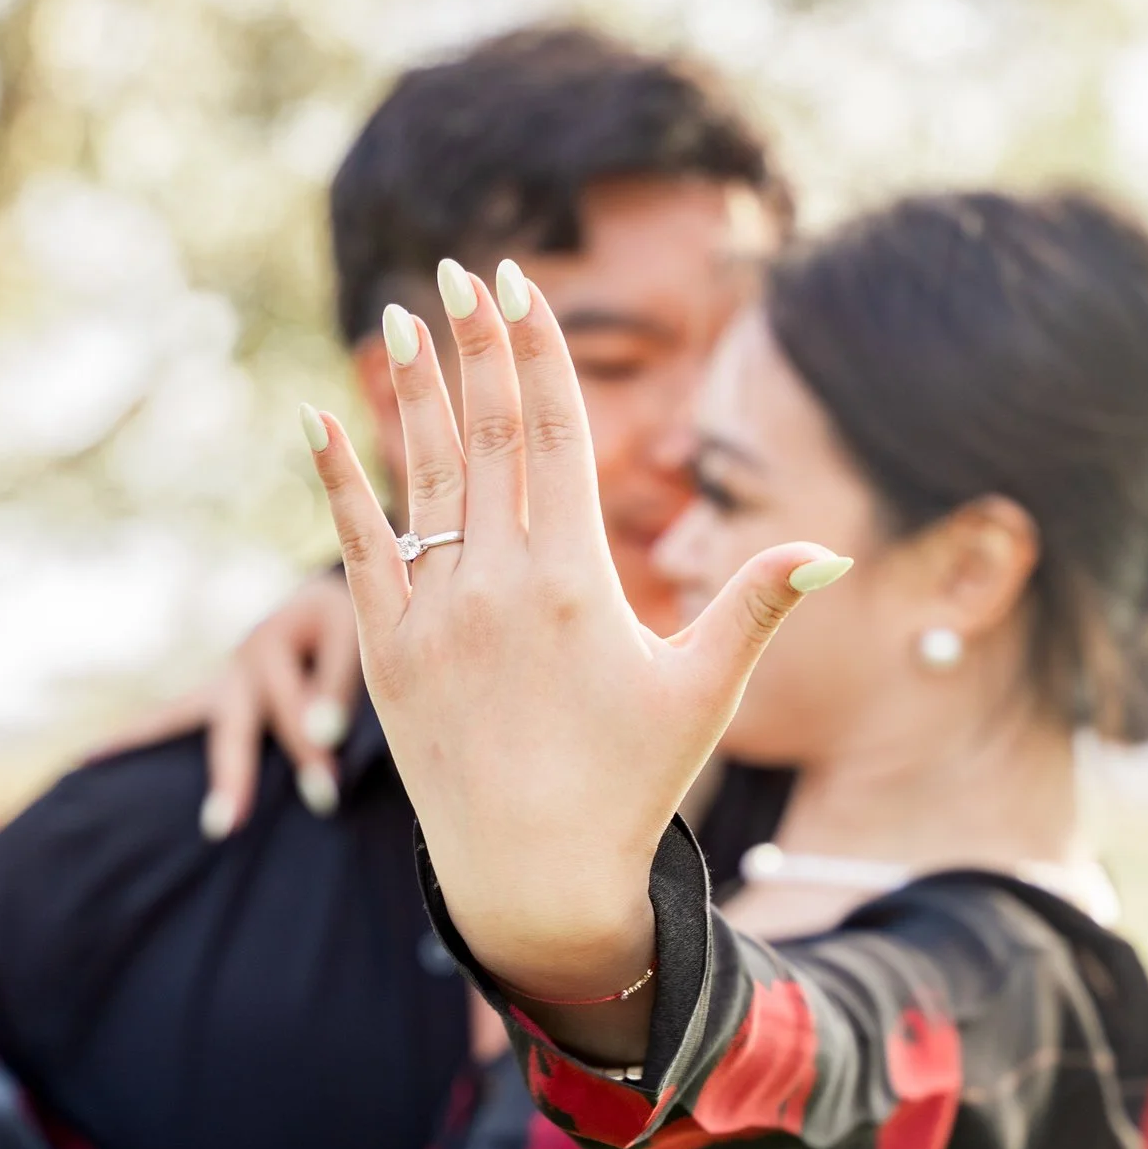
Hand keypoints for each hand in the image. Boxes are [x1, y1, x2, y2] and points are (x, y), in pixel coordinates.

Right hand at [93, 573, 360, 836]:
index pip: (292, 704)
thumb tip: (323, 737)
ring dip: (156, 755)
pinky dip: (130, 739)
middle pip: (231, 722)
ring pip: (179, 719)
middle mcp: (243, 659)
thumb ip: (341, 684)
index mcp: (281, 642)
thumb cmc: (347, 625)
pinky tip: (88, 760)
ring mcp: (221, 680)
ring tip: (120, 791)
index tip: (324, 794)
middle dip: (231, 774)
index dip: (308, 746)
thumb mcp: (352, 636)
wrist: (326, 603)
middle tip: (223, 826)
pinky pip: (166, 720)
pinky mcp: (211, 697)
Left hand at [304, 260, 844, 1004]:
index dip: (535, 353)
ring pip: (420, 480)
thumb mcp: (702, 694)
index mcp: (577, 584)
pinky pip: (357, 549)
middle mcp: (497, 589)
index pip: (552, 436)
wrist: (532, 878)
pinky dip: (339, 484)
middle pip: (485, 437)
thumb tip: (830, 550)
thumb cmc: (628, 788)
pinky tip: (317, 424)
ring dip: (411, 393)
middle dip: (474, 345)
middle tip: (460, 270)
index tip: (519, 286)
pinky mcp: (386, 655)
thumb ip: (757, 608)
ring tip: (401, 316)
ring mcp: (433, 620)